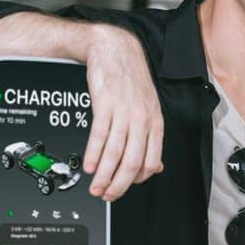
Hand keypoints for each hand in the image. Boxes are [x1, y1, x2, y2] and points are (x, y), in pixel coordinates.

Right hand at [82, 25, 163, 201]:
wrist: (115, 49)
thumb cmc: (131, 80)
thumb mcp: (148, 109)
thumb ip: (150, 138)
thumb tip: (155, 167)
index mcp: (156, 124)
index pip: (151, 162)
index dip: (137, 180)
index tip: (124, 188)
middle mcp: (142, 120)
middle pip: (133, 162)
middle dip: (119, 184)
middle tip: (107, 195)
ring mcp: (124, 112)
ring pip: (116, 153)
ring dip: (104, 174)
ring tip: (95, 186)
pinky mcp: (106, 104)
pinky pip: (100, 135)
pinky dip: (94, 154)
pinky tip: (88, 165)